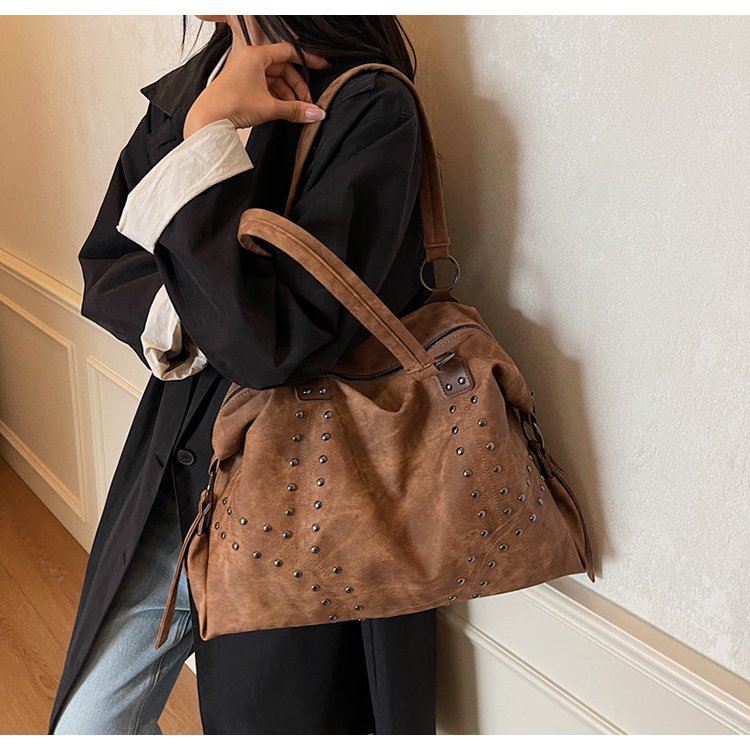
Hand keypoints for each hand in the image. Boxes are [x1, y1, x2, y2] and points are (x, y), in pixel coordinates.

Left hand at [184, 41, 330, 138]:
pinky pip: (265, 88)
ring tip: (296, 111)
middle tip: (307, 103)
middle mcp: (250, 60)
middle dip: (297, 87)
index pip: (289, 53)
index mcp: (256, 55)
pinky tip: (283, 111)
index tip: (322, 67)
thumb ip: (296, 110)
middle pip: (283, 69)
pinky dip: (276, 99)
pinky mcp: (241, 87)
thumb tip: (317, 113)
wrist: (207, 120)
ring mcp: (245, 73)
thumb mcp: (270, 107)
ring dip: (287, 95)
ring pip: (274, 80)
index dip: (308, 61)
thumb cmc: (231, 105)